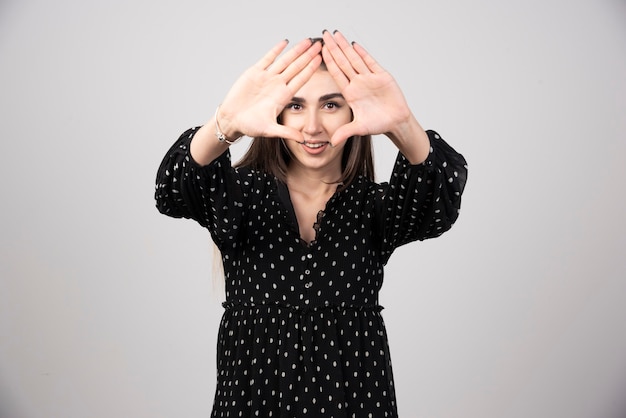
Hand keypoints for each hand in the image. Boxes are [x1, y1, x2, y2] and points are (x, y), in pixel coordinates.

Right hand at [217, 38, 321, 142]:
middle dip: (308, 56)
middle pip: (297, 67)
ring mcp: (267, 77)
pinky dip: (276, 50)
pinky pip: (268, 58)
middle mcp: (278, 85)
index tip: (321, 59)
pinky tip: (286, 42)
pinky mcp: (255, 73)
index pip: (301, 79)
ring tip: (308, 41)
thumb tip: (302, 140)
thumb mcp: (269, 130)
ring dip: (296, 51)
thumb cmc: (250, 126)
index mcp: (283, 96)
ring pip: (285, 60)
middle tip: (320, 45)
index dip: (311, 69)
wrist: (232, 119)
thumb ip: (286, 133)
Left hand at [321, 30, 413, 146]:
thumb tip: (333, 142)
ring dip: (345, 46)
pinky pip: (370, 62)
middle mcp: (358, 83)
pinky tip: (354, 44)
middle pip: (343, 62)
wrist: (396, 122)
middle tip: (323, 35)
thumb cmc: (379, 124)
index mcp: (350, 93)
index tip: (319, 51)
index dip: (328, 62)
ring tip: (336, 34)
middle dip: (333, 48)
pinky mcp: (381, 76)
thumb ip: (346, 132)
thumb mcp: (360, 128)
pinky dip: (362, 53)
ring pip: (355, 59)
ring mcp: (369, 78)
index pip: (336, 74)